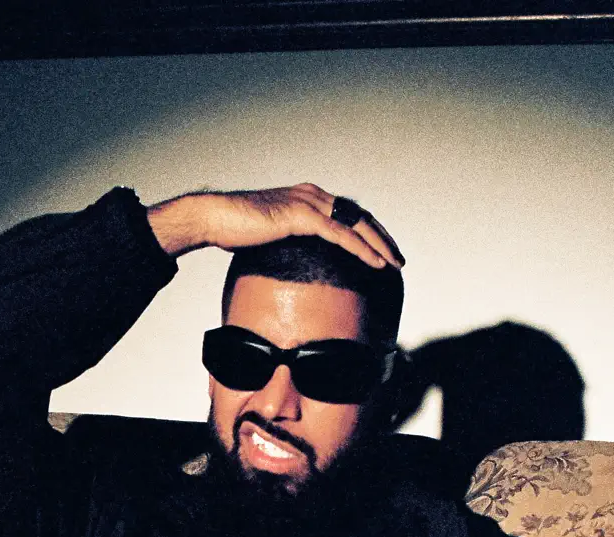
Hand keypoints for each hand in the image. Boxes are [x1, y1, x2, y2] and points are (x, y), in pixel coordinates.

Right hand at [148, 183, 402, 268]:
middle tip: (398, 259)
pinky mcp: (303, 216)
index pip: (347, 213)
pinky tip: (376, 263)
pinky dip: (362, 249)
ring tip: (395, 264)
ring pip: (356, 224)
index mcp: (307, 197)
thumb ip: (286, 240)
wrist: (214, 218)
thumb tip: (291, 261)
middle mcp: (312, 195)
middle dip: (382, 238)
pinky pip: (342, 235)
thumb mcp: (268, 234)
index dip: (368, 232)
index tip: (382, 250)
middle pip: (359, 215)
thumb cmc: (233, 229)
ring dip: (380, 245)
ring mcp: (309, 203)